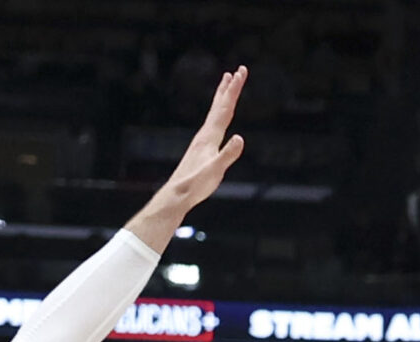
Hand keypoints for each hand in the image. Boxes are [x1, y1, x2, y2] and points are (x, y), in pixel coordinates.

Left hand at [155, 67, 248, 211]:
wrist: (178, 194)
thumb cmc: (196, 184)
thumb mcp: (215, 171)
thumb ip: (227, 155)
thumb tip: (240, 138)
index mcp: (210, 136)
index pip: (225, 108)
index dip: (234, 90)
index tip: (241, 73)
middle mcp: (205, 133)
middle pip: (220, 105)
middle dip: (230, 87)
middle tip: (239, 70)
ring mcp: (202, 139)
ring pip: (215, 112)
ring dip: (222, 96)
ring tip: (226, 82)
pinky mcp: (202, 147)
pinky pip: (213, 123)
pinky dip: (218, 112)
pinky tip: (219, 116)